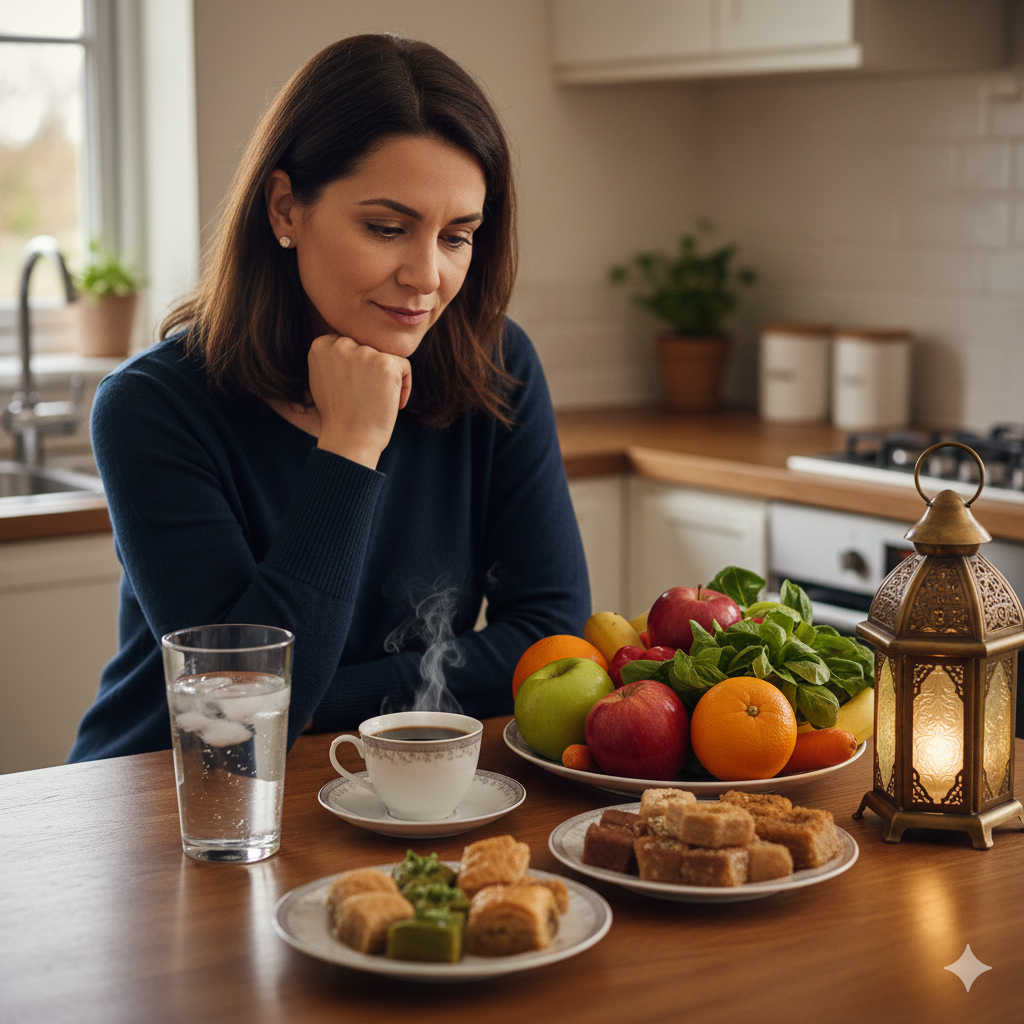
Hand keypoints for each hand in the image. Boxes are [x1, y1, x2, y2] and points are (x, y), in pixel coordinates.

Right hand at [307, 333, 410, 468]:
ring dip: (387, 379)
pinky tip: (393, 404)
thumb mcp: (324, 378)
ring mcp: (364, 352)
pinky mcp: (386, 363)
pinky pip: (405, 367)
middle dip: (372, 371)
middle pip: (369, 347)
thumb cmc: (338, 414)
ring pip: (386, 357)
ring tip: (375, 401)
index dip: (357, 368)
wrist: (349, 439)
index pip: (351, 343)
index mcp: (321, 344)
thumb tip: (352, 344)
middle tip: (365, 397)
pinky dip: (404, 386)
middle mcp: (340, 344)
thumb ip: (334, 356)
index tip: (353, 390)